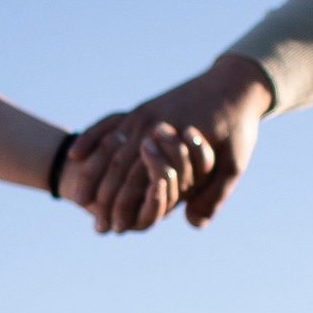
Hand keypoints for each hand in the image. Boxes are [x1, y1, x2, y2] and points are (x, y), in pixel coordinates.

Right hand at [65, 54, 275, 232]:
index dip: (127, 206)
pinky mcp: (142, 109)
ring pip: (108, 147)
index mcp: (173, 139)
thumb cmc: (238, 126)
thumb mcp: (234, 162)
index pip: (141, 179)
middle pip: (118, 166)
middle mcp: (152, 124)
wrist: (235, 83)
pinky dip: (90, 140)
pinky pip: (108, 124)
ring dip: (92, 175)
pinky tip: (75, 156)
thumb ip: (215, 194)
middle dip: (104, 198)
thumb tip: (193, 224)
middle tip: (97, 226)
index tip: (118, 230)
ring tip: (78, 199)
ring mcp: (144, 114)